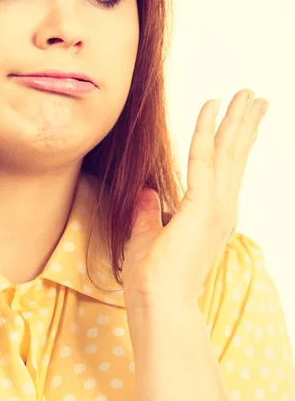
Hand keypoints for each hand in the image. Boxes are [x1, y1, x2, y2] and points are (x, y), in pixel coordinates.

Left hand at [122, 89, 268, 310]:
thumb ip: (149, 213)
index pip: (227, 173)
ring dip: (237, 120)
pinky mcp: (202, 207)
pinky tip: (211, 107)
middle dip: (245, 125)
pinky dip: (206, 130)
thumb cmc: (152, 281)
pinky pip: (203, 158)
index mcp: (211, 219)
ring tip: (248, 94)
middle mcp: (221, 212)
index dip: (235, 144)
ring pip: (229, 153)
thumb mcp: (148, 238)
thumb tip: (145, 191)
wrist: (158, 306)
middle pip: (236, 158)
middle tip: (256, 98)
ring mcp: (216, 209)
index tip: (241, 119)